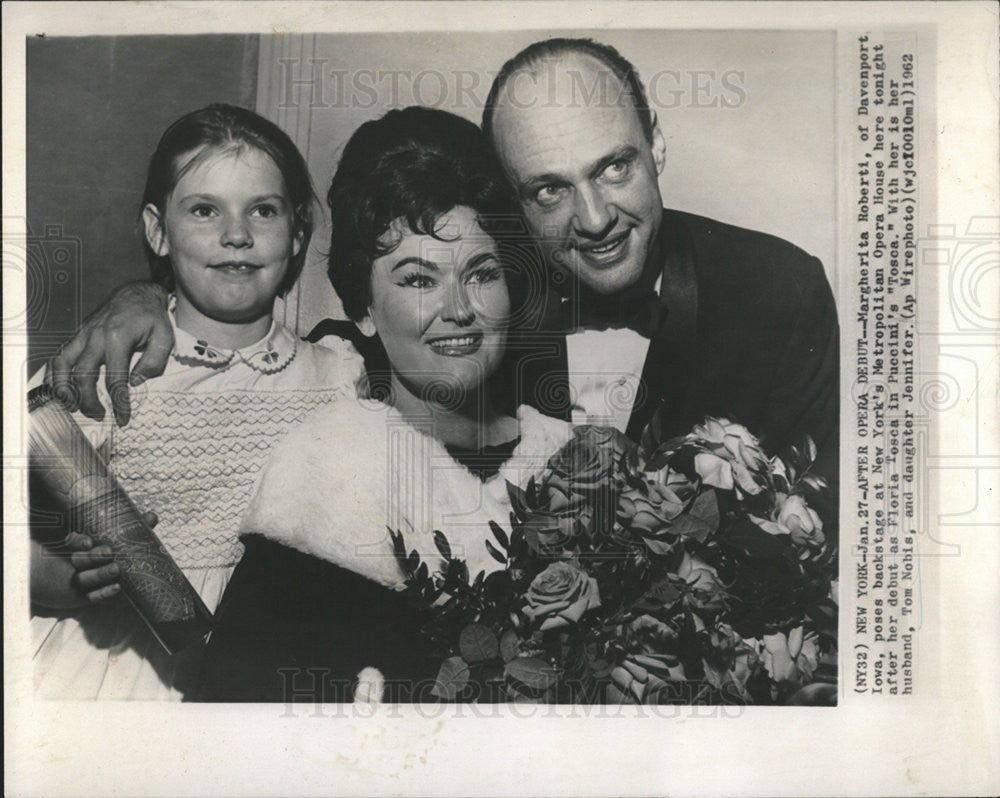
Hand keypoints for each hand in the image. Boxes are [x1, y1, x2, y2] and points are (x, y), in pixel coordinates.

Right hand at [30, 511, 158, 609]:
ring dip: (100, 573)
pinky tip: (118, 587)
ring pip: (85, 578)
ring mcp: (78, 582)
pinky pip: (92, 597)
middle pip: (79, 560)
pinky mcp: (84, 598)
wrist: (86, 588)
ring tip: (117, 568)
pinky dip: (104, 593)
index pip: (72, 542)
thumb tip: (151, 516)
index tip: (88, 542)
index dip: (77, 541)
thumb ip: (132, 530)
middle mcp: (75, 564)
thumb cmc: (106, 558)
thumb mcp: (116, 543)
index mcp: (78, 548)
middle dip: (93, 556)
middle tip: (109, 552)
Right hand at [50, 281, 172, 426]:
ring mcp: (83, 334)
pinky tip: (60, 390)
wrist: (138, 294)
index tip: (122, 419)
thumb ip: (153, 363)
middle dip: (88, 400)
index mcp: (118, 338)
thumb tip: (135, 382)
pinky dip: (56, 374)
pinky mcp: (78, 335)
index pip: (115, 379)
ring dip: (63, 388)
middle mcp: (95, 337)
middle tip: (99, 416)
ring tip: (71, 406)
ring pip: (63, 364)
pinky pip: (60, 355)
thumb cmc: (152, 318)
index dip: (118, 403)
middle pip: (83, 375)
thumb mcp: (164, 339)